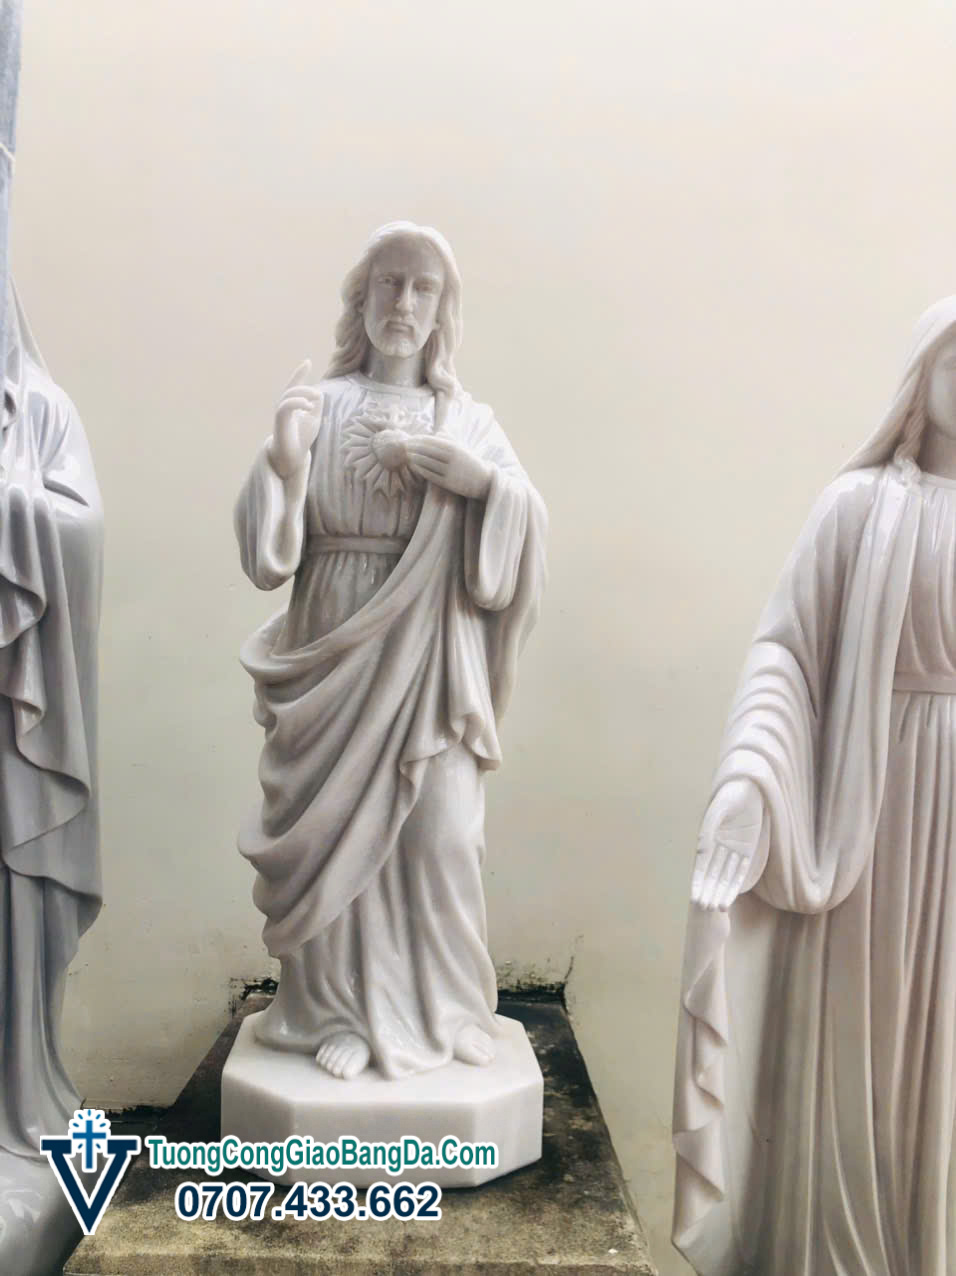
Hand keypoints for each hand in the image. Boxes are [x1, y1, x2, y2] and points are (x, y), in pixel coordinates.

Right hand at [267, 359, 322, 478]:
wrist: (293, 457)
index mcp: (292, 405)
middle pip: (291, 388)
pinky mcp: (280, 421)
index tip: (308, 361)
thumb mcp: (314, 418)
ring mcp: (280, 413)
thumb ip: (317, 404)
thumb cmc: (302, 438)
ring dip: (302, 394)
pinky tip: (308, 406)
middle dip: (304, 386)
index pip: (294, 385)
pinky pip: (285, 406)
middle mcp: (284, 407)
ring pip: (287, 395)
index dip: (300, 373)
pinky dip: (297, 402)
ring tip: (314, 400)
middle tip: (317, 395)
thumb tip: (318, 393)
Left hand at [405, 436, 491, 499]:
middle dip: (414, 447)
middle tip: (404, 445)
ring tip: (407, 455)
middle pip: (428, 451)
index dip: (420, 439)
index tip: (411, 438)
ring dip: (415, 458)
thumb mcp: (463, 448)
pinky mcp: (448, 482)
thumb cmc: (471, 463)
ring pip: (428, 463)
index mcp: (455, 447)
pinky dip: (421, 469)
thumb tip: (438, 431)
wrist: (484, 481)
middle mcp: (452, 458)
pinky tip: (414, 466)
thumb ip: (451, 439)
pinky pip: (431, 474)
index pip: (433, 441)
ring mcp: (450, 471)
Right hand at [691, 777, 762, 909]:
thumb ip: (710, 829)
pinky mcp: (749, 850)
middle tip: (706, 908)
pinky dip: (737, 883)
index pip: (702, 866)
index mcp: (709, 838)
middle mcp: (720, 847)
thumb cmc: (731, 795)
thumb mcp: (720, 810)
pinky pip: (742, 870)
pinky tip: (730, 896)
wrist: (751, 787)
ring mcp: (734, 849)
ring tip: (718, 907)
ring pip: (727, 875)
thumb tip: (700, 850)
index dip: (698, 881)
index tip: (694, 897)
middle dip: (709, 891)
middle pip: (714, 874)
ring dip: (722, 891)